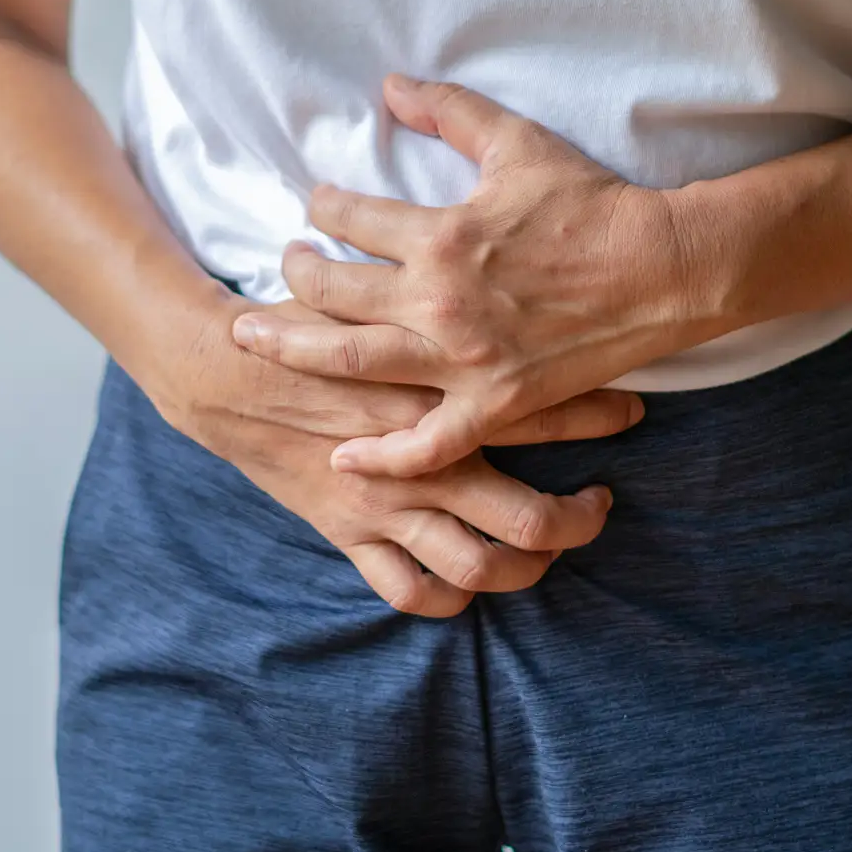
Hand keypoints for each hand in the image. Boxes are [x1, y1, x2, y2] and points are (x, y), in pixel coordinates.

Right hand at [141, 293, 630, 615]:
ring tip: (552, 545)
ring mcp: (384, 507)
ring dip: (525, 566)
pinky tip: (471, 583)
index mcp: (430, 393)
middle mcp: (416, 460)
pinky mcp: (348, 533)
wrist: (220, 373)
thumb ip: (440, 276)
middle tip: (602, 503)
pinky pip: (409, 592)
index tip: (631, 412)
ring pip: (476, 567)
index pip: (535, 412)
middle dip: (577, 519)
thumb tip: (515, 253)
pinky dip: (446, 598)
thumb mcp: (386, 286)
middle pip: (524, 516)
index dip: (595, 415)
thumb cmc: (303, 320)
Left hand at [230, 73, 709, 477]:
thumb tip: (390, 85)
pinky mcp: (495, 403)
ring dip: (295, 350)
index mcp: (442, 237)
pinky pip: (427, 443)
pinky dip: (382, 457)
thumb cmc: (593, 202)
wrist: (664, 269)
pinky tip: (342, 457)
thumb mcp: (517, 143)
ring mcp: (464, 361)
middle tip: (278, 264)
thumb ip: (449, 112)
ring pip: (353, 363)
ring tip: (256, 336)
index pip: (350, 218)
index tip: (315, 206)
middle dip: (293, 275)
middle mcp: (439, 303)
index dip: (322, 207)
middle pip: (332, 293)